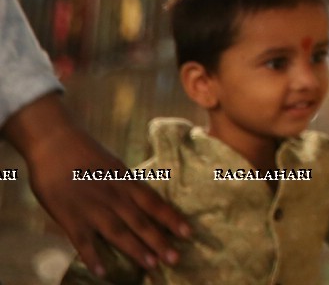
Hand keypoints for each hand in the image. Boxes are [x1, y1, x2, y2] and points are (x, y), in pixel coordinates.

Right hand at [1, 94, 188, 274]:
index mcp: (126, 181)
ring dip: (136, 250)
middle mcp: (114, 196)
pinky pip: (83, 242)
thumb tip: (140, 201)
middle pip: (140, 222)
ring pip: (118, 233)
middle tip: (176, 259)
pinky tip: (102, 274)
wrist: (53, 143)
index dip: (172, 219)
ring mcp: (92, 208)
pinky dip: (93, 258)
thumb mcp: (113, 165)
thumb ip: (124, 185)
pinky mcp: (70, 217)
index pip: (154, 203)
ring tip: (152, 266)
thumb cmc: (84, 153)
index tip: (189, 233)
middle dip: (159, 241)